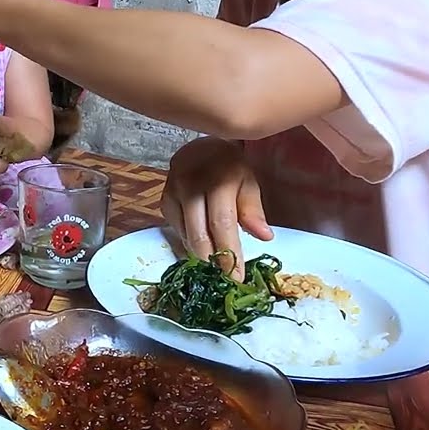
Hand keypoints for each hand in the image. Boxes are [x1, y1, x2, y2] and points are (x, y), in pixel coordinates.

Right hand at [160, 136, 272, 280]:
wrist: (201, 148)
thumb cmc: (229, 167)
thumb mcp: (248, 182)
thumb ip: (254, 210)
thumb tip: (264, 237)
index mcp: (217, 180)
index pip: (222, 224)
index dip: (228, 254)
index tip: (236, 278)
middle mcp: (191, 186)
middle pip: (199, 234)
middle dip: (212, 262)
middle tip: (224, 281)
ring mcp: (173, 193)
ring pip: (186, 235)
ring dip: (201, 254)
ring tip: (216, 266)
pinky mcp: (164, 200)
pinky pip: (176, 229)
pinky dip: (189, 241)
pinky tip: (202, 244)